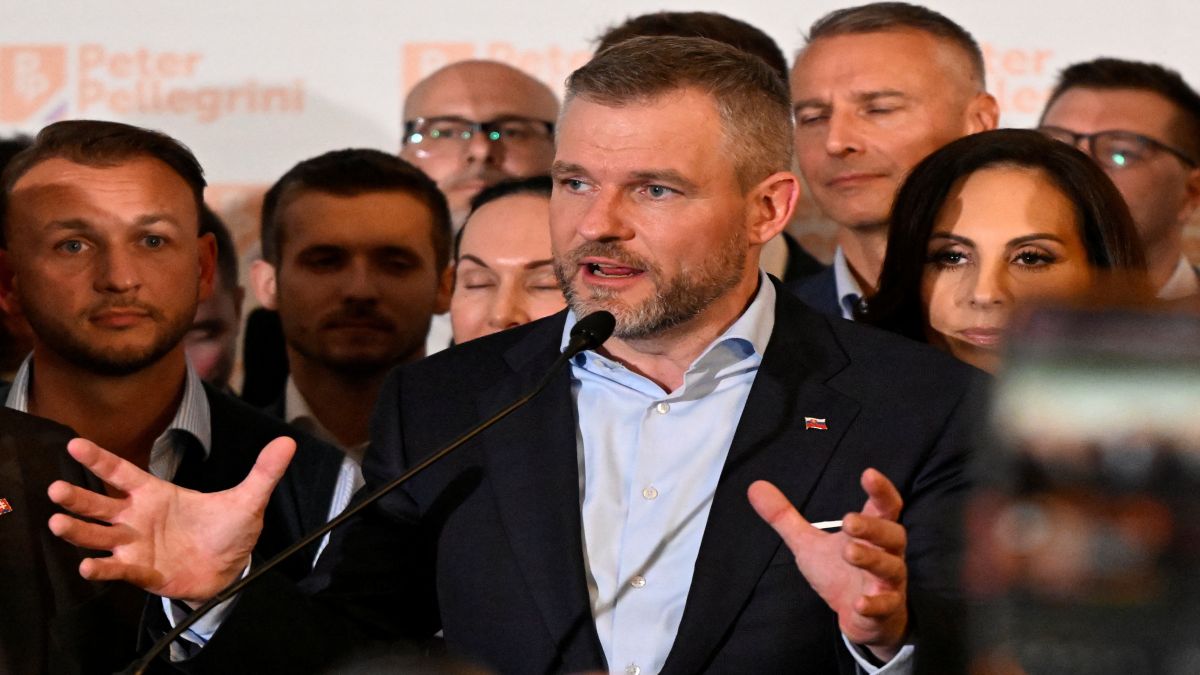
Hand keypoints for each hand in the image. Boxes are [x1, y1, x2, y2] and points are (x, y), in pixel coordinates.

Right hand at [47, 436, 295, 603]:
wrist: (231, 568)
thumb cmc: (229, 529)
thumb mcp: (249, 499)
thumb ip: (264, 472)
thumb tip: (289, 442)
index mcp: (156, 494)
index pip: (122, 473)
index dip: (99, 459)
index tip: (75, 443)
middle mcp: (138, 518)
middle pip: (100, 504)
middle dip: (78, 497)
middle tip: (55, 488)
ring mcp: (137, 546)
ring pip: (99, 536)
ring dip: (78, 531)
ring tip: (57, 523)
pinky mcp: (143, 572)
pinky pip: (118, 570)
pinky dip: (103, 568)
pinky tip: (88, 566)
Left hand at [748, 468, 907, 661]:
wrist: (864, 618)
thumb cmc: (840, 573)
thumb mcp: (808, 544)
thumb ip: (785, 517)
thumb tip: (755, 486)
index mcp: (870, 533)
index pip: (884, 506)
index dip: (880, 490)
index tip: (868, 474)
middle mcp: (886, 553)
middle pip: (892, 534)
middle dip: (872, 526)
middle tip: (848, 520)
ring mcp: (888, 583)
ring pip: (891, 567)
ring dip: (872, 558)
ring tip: (849, 551)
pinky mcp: (885, 609)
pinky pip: (885, 605)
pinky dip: (874, 604)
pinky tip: (859, 603)